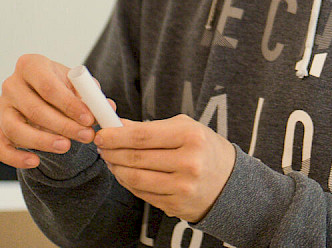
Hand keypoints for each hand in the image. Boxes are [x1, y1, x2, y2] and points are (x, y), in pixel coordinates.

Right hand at [0, 53, 111, 168]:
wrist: (43, 96)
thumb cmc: (61, 88)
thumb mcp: (77, 86)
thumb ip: (91, 95)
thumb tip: (108, 108)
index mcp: (30, 65)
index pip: (48, 87)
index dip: (70, 105)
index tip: (89, 119)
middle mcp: (11, 84)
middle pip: (34, 109)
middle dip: (63, 126)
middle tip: (86, 136)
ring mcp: (1, 107)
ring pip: (16, 129)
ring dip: (43, 141)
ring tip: (67, 147)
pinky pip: (1, 147)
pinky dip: (16, 157)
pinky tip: (35, 161)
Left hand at [95, 115, 235, 222]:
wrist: (229, 182)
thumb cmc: (204, 148)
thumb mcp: (185, 128)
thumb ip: (150, 127)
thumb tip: (117, 125)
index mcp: (191, 137)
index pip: (143, 136)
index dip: (117, 135)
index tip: (102, 133)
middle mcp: (189, 163)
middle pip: (136, 158)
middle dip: (112, 151)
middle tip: (101, 145)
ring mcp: (183, 187)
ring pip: (135, 178)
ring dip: (116, 168)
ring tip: (110, 159)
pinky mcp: (176, 205)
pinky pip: (142, 193)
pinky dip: (128, 182)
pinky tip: (125, 173)